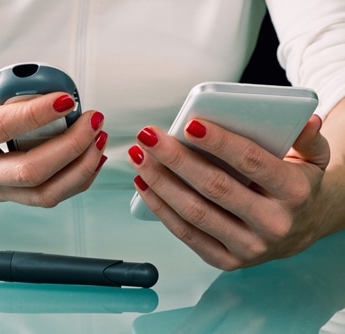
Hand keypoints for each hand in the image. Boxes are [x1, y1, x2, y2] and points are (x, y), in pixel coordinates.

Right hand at [0, 76, 106, 209]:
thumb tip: (5, 89)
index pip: (0, 128)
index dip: (37, 113)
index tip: (65, 98)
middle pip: (31, 170)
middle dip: (72, 145)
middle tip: (92, 120)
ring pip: (44, 193)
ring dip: (80, 168)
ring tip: (97, 140)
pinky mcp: (3, 197)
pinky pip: (45, 198)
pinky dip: (74, 182)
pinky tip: (88, 160)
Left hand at [128, 115, 329, 269]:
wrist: (301, 229)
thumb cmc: (298, 185)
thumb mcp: (314, 158)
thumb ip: (309, 138)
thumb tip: (305, 119)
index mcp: (294, 192)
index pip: (251, 162)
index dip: (219, 143)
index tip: (189, 124)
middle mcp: (272, 224)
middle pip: (214, 187)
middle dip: (176, 159)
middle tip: (149, 136)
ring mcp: (248, 247)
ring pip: (194, 212)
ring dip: (160, 182)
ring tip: (139, 157)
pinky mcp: (226, 260)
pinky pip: (186, 234)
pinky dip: (161, 208)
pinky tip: (144, 185)